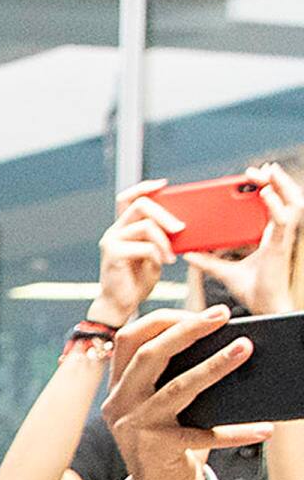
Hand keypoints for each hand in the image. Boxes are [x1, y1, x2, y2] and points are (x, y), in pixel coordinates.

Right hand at [95, 181, 178, 323]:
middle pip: (141, 204)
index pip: (129, 197)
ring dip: (165, 240)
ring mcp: (112, 241)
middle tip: (181, 229)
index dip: (145, 187)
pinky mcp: (113, 255)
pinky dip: (158, 254)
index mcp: (123, 227)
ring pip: (146, 225)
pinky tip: (162, 264)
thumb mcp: (155, 253)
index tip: (163, 185)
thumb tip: (181, 225)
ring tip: (172, 255)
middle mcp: (115, 231)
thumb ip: (161, 237)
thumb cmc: (138, 280)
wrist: (121, 305)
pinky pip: (144, 246)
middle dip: (166, 214)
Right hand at [103, 305, 270, 479]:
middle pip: (149, 355)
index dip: (162, 320)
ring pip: (177, 387)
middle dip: (187, 330)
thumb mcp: (158, 406)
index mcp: (118, 388)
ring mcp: (136, 427)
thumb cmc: (167, 441)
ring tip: (245, 349)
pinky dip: (236, 432)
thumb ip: (171, 378)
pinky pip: (203, 436)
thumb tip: (223, 343)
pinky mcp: (158, 450)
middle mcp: (120, 404)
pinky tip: (262, 429)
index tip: (199, 313)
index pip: (129, 339)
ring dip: (215, 365)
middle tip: (222, 315)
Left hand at [191, 164, 302, 316]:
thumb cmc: (252, 291)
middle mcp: (278, 233)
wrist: (263, 308)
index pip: (273, 205)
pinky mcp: (279, 246)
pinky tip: (264, 195)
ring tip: (266, 174)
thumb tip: (188, 253)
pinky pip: (281, 221)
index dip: (267, 188)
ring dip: (281, 186)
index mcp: (268, 235)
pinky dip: (274, 206)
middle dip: (275, 181)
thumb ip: (208, 262)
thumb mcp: (224, 272)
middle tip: (257, 171)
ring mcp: (281, 238)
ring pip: (291, 204)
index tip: (251, 177)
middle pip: (285, 199)